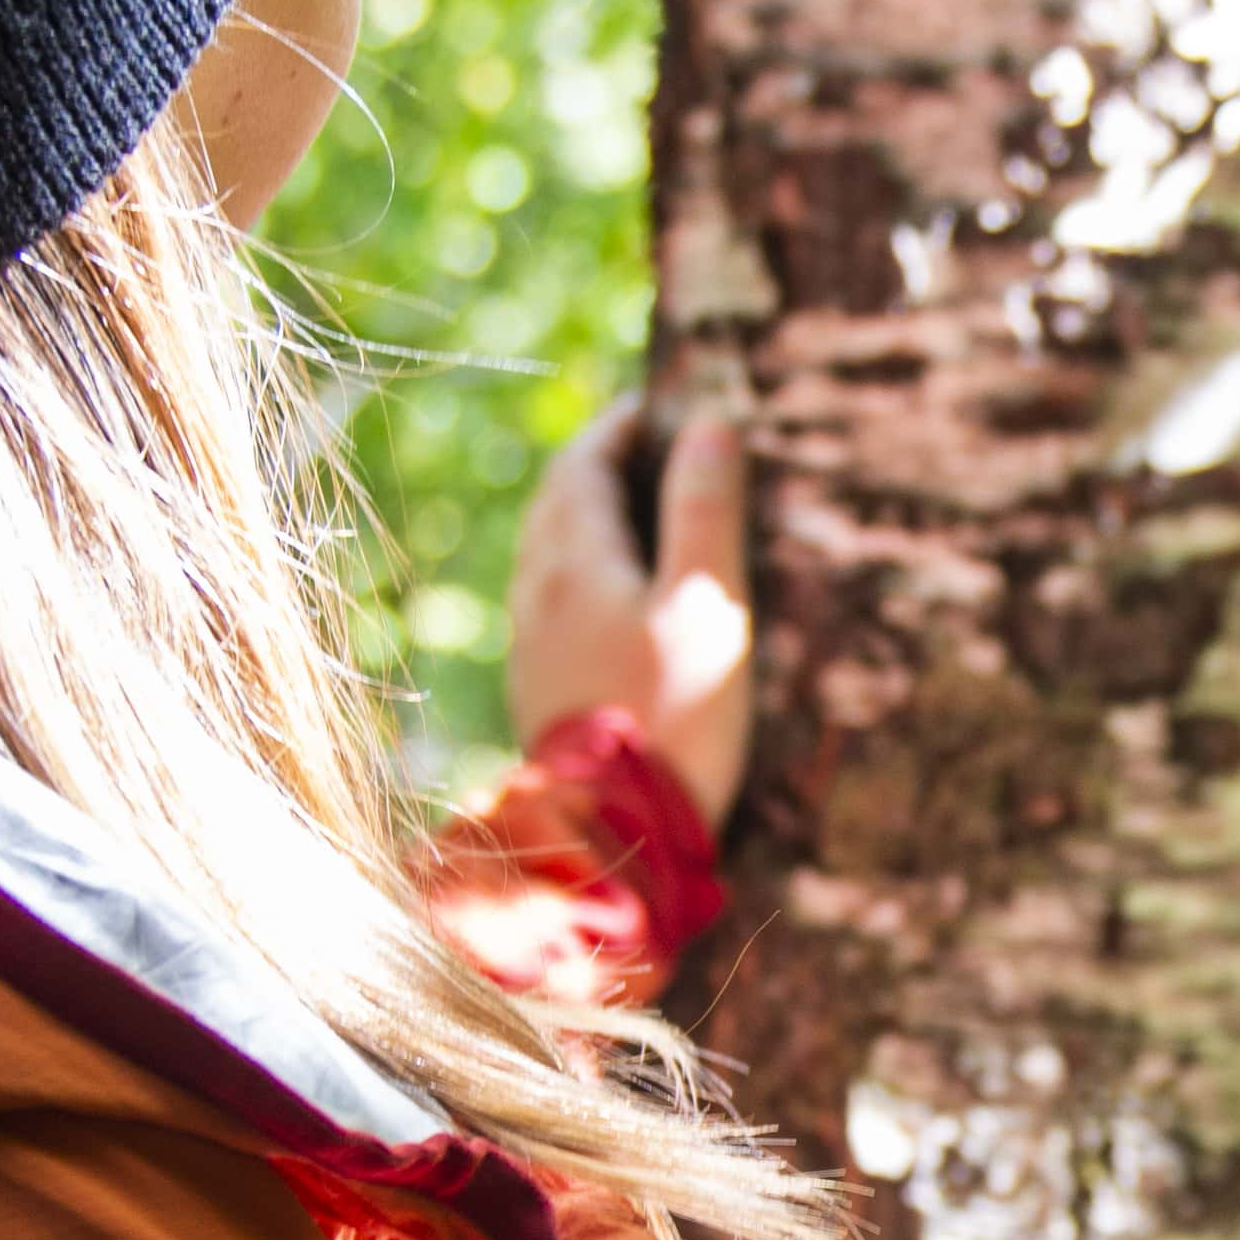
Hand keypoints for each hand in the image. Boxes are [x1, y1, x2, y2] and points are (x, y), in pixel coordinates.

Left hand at [510, 397, 752, 833]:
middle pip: (558, 501)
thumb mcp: (706, 605)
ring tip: (639, 517)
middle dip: (602, 465)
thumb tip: (709, 427)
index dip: (623, 425)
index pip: (586, 460)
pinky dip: (581, 572)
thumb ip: (705, 512)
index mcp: (574, 557)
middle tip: (655, 452)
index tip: (664, 406)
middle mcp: (537, 590)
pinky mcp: (538, 688)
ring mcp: (530, 642)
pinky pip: (550, 602)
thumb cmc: (671, 714)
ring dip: (587, 519)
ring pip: (548, 552)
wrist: (612, 833)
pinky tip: (616, 601)